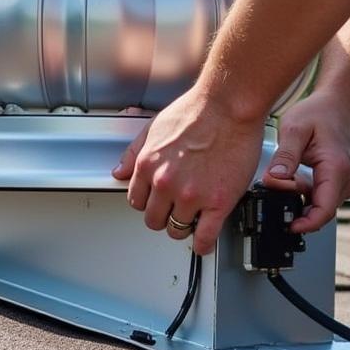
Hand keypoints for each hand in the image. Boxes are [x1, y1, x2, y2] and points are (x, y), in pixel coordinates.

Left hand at [113, 87, 263, 254]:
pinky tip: (204, 240)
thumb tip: (120, 173)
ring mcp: (191, 195)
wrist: (229, 105)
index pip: (137, 201)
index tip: (158, 201)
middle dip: (164, 216)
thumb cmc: (198, 110)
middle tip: (176, 209)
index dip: (149, 202)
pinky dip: (203, 244)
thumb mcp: (154, 127)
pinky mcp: (217, 202)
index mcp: (148, 165)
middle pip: (154, 220)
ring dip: (184, 227)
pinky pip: (205, 237)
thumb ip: (134, 153)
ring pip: (177, 230)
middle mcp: (166, 183)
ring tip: (194, 217)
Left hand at [261, 90, 349, 233]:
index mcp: (336, 169)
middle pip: (319, 209)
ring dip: (298, 196)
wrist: (339, 105)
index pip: (324, 211)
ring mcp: (344, 183)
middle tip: (275, 182)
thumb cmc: (321, 113)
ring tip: (285, 172)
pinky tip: (294, 174)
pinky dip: (304, 191)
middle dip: (294, 203)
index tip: (288, 226)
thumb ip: (284, 155)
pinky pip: (319, 197)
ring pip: (318, 204)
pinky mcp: (339, 183)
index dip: (305, 224)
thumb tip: (274, 179)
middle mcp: (345, 180)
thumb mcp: (294, 128)